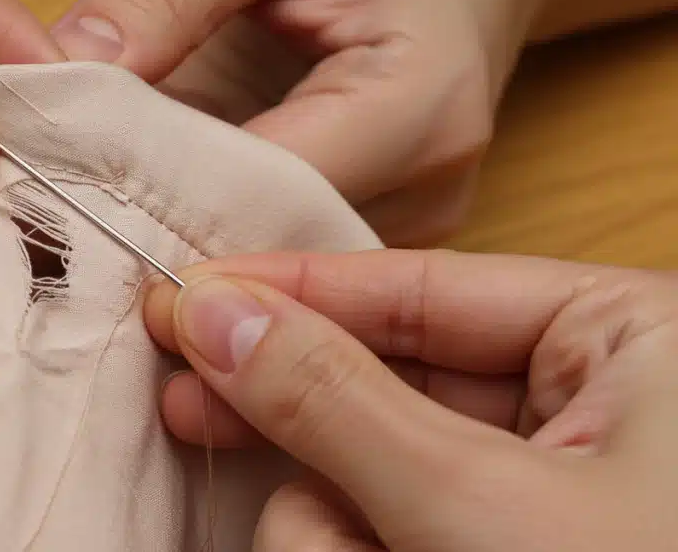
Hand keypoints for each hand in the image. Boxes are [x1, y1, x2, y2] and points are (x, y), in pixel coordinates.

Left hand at [52, 0, 567, 244]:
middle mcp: (426, 193)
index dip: (149, 195)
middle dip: (145, 237)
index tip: (49, 188)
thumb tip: (63, 68)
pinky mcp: (365, 236)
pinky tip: (129, 217)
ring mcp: (401, 228)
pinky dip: (194, 238)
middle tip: (38, 226)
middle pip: (260, 252)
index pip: (265, 190)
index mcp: (421, 104)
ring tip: (73, 222)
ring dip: (164, 246)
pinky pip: (268, 259)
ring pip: (259, 272)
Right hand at [144, 250, 677, 549]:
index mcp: (626, 341)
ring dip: (331, 526)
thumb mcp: (471, 503)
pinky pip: (389, 529)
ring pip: (375, 470)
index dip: (294, 290)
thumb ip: (334, 398)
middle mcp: (591, 405)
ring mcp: (544, 493)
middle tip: (187, 399)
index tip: (190, 293)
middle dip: (298, 417)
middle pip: (389, 379)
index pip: (422, 287)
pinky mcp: (502, 549)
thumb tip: (217, 313)